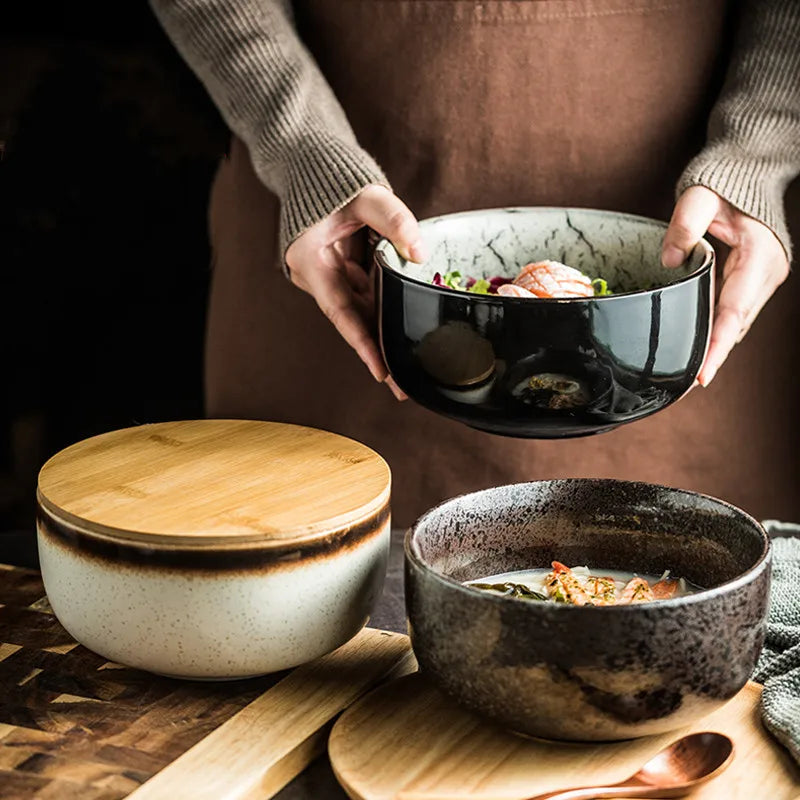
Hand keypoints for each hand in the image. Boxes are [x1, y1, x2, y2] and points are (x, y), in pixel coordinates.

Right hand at [285, 185, 426, 399]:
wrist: (314, 169)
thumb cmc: (335, 181)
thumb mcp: (365, 194)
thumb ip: (394, 220)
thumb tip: (420, 254)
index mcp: (311, 263)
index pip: (340, 312)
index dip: (361, 343)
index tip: (380, 372)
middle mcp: (320, 277)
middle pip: (352, 321)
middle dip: (377, 353)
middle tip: (402, 388)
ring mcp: (334, 277)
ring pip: (362, 313)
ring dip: (384, 338)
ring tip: (409, 370)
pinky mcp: (347, 273)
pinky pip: (369, 298)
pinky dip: (387, 314)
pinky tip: (407, 334)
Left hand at [661, 186, 788, 386]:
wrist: (750, 170)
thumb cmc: (725, 181)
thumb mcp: (701, 195)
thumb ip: (684, 226)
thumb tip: (668, 263)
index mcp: (759, 258)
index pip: (734, 312)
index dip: (718, 347)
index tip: (703, 376)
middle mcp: (765, 275)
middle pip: (735, 326)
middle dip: (711, 358)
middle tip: (682, 388)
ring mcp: (759, 280)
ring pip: (734, 323)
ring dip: (713, 348)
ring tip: (685, 379)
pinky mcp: (749, 281)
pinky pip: (730, 313)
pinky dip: (714, 332)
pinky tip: (694, 348)